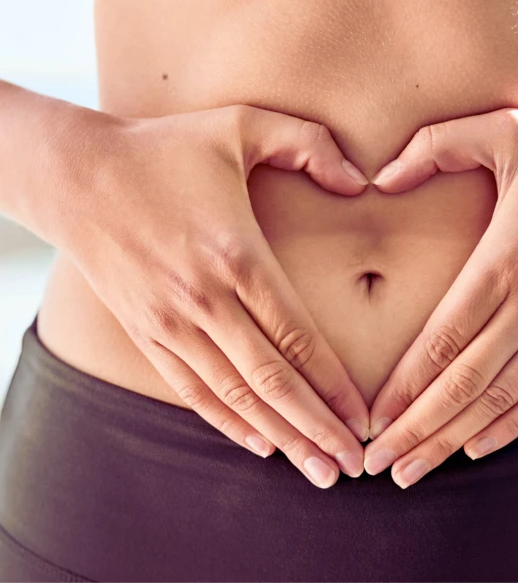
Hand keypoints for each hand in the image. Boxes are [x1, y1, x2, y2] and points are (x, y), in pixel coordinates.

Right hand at [51, 104, 370, 487]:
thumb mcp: (241, 125)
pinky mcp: (147, 333)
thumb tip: (361, 182)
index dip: (336, 387)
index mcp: (237, 255)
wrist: (74, 174)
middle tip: (353, 467)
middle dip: (317, 430)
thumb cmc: (165, 148)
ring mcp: (171, 323)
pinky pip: (193, 390)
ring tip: (318, 472)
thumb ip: (309, 144)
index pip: (299, 339)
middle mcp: (205, 301)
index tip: (364, 420)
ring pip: (235, 397)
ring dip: (280, 438)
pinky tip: (260, 444)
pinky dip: (228, 422)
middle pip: (272, 382)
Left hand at [363, 108, 517, 486]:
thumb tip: (379, 175)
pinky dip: (508, 425)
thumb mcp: (507, 131)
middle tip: (376, 467)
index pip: (439, 343)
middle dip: (415, 431)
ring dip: (452, 440)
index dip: (401, 389)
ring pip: (500, 400)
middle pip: (462, 385)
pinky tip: (475, 447)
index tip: (369, 421)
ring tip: (412, 473)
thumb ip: (435, 145)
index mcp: (504, 263)